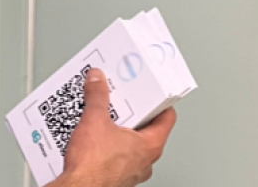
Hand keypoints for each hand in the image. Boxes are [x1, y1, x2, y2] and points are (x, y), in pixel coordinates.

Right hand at [54, 69, 175, 186]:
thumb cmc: (94, 167)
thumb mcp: (94, 119)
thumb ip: (97, 96)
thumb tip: (97, 80)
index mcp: (150, 145)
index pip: (166, 117)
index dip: (158, 100)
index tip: (148, 90)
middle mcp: (145, 160)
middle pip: (145, 128)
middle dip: (131, 112)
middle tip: (119, 99)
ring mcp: (132, 170)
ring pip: (130, 143)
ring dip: (117, 129)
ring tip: (101, 116)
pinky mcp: (117, 176)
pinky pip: (116, 155)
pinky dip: (107, 144)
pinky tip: (91, 137)